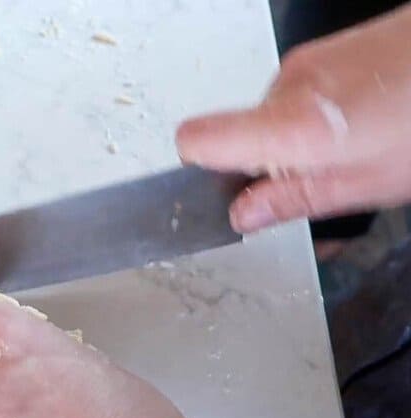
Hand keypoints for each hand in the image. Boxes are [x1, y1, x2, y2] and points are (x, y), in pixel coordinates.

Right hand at [176, 5, 410, 232]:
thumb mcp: (371, 183)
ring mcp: (304, 64)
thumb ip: (295, 199)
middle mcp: (287, 87)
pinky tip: (366, 121)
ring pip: (272, 116)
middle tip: (324, 178)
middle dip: (270, 162)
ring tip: (359, 146)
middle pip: (239, 134)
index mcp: (292, 126)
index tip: (229, 190)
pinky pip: (297, 94)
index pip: (197, 141)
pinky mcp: (322, 52)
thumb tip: (243, 214)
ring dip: (300, 139)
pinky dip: (319, 115)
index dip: (201, 170)